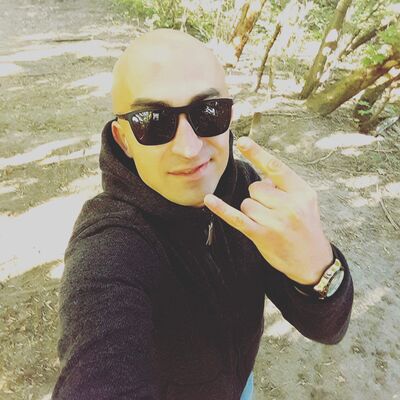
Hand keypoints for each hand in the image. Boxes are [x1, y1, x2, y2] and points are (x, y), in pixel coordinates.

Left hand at [204, 137, 332, 284]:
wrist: (312, 261)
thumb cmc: (305, 227)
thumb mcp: (305, 201)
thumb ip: (285, 185)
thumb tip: (261, 176)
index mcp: (302, 192)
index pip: (276, 167)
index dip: (258, 153)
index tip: (242, 142)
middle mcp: (290, 205)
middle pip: (256, 187)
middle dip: (259, 196)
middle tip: (273, 211)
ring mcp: (275, 221)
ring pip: (247, 203)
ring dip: (252, 211)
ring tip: (268, 222)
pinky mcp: (262, 235)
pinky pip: (237, 218)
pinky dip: (222, 209)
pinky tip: (210, 200)